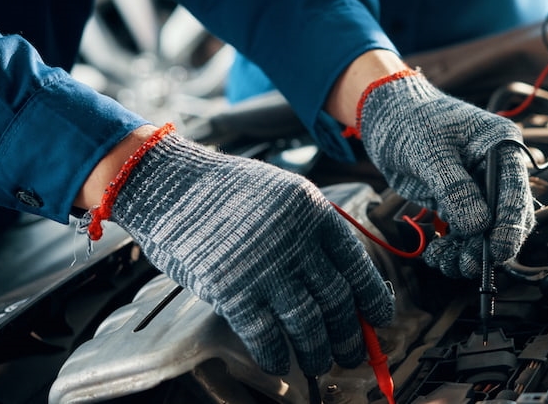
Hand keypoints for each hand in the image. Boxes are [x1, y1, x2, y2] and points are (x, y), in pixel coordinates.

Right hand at [104, 129, 393, 375]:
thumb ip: (311, 231)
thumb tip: (341, 282)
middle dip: (349, 334)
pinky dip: (275, 355)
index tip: (379, 318)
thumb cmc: (224, 191)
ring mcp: (264, 266)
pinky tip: (280, 363)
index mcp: (314, 212)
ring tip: (320, 363)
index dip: (372, 298)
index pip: (356, 264)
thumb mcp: (283, 194)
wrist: (168, 184)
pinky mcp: (231, 289)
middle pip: (336, 299)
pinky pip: (264, 334)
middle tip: (351, 353)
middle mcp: (296, 240)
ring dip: (316, 350)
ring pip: (306, 323)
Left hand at [358, 72, 534, 278]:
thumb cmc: (410, 120)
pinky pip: (465, 232)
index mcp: (501, 145)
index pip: (516, 190)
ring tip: (445, 262)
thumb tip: (477, 226)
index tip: (497, 251)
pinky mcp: (459, 201)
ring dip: (468, 252)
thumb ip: (454, 189)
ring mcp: (479, 186)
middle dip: (488, 245)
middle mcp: (496, 168)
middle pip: (507, 216)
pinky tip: (437, 254)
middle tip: (467, 264)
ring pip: (485, 231)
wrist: (385, 116)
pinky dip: (453, 247)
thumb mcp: (430, 152)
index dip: (509, 224)